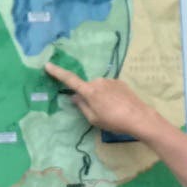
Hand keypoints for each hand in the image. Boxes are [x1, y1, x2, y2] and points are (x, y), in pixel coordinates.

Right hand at [44, 63, 162, 139]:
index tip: (48, 65)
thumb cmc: (114, 121)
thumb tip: (74, 97)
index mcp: (89, 91)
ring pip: (99, 88)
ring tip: (112, 110)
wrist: (139, 117)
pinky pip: (109, 87)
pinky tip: (119, 105)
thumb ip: (82, 106)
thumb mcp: (94, 119)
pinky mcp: (120, 82)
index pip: (70, 80)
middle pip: (87, 88)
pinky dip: (110, 95)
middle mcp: (98, 81)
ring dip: (101, 96)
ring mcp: (110, 80)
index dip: (57, 73)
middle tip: (100, 112)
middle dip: (89, 97)